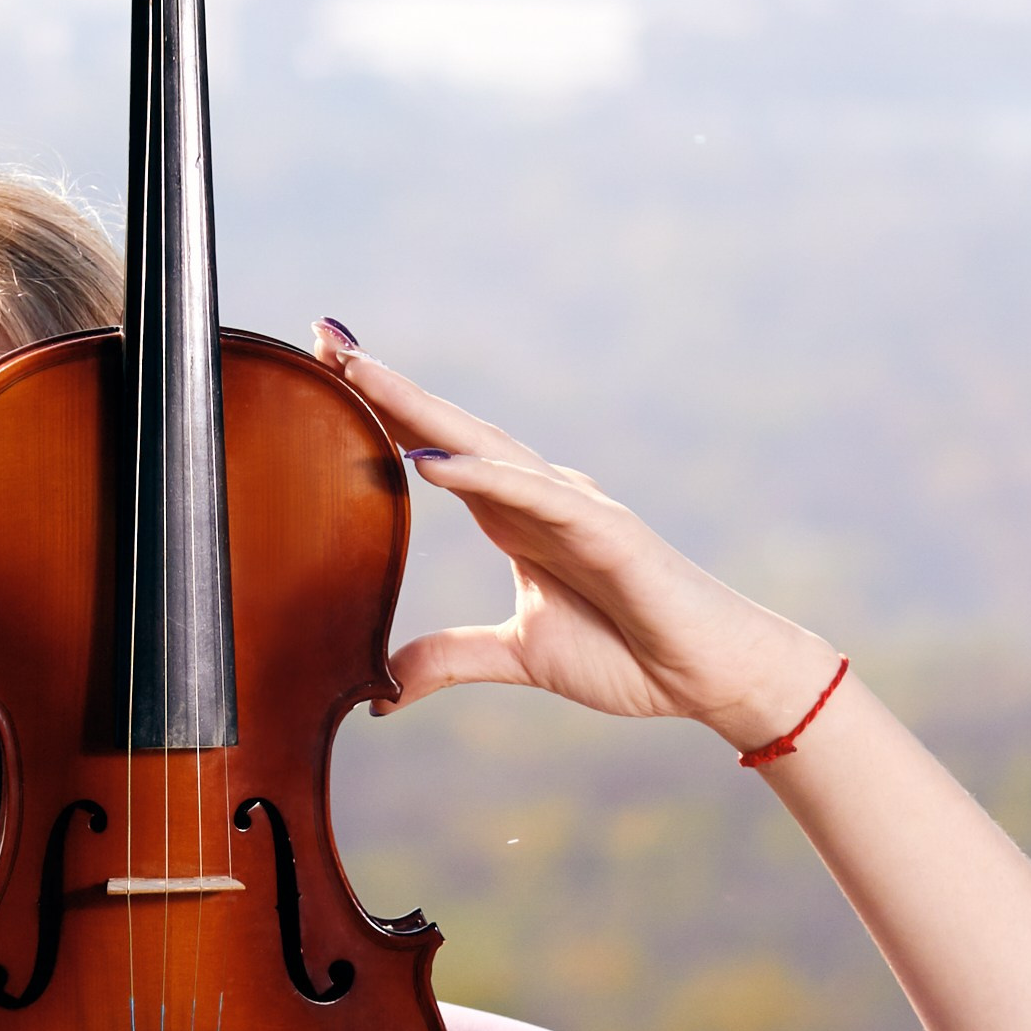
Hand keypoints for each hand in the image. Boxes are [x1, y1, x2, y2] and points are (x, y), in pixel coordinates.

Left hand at [314, 324, 836, 750]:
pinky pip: (536, 497)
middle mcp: (537, 497)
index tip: (325, 369)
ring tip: (362, 374)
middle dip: (386, 384)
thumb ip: (451, 660)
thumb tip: (383, 693)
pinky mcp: (607, 532)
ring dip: (421, 410)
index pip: (434, 449)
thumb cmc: (626, 653)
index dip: (381, 410)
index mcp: (511, 517)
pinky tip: (434, 460)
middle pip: (448, 428)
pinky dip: (484, 475)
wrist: (705, 676)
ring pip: (484, 445)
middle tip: (325, 337)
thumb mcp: (517, 657)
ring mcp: (573, 507)